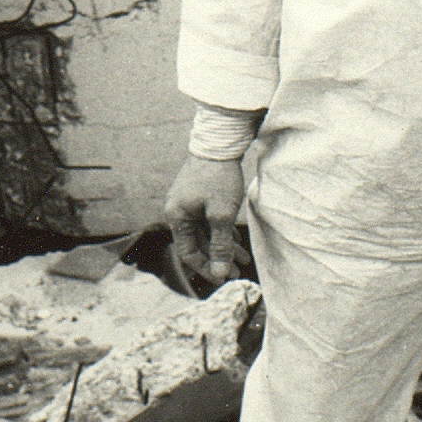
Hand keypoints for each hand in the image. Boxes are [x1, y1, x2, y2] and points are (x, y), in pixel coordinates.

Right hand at [162, 155, 246, 283]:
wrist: (220, 142)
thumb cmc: (218, 178)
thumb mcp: (221, 214)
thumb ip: (220, 244)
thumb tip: (218, 272)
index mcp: (177, 217)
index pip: (188, 252)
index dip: (205, 268)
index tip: (223, 278)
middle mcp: (179, 211)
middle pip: (198, 244)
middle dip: (218, 259)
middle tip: (236, 272)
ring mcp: (189, 202)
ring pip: (206, 232)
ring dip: (224, 246)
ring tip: (244, 260)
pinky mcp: (199, 195)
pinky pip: (209, 220)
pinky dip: (223, 231)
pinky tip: (238, 242)